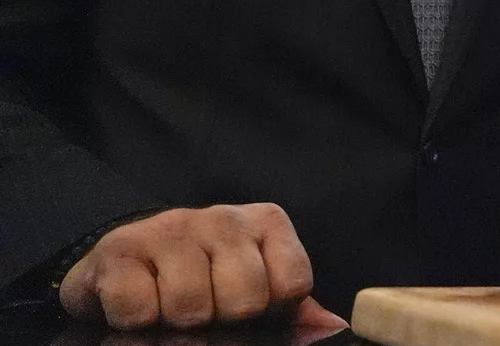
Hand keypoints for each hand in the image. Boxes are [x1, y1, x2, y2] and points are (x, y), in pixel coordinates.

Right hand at [57, 205, 323, 330]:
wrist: (123, 267)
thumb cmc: (202, 281)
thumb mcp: (255, 289)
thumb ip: (294, 309)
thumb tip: (334, 328)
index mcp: (266, 224)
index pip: (293, 284)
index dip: (272, 310)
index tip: (251, 308)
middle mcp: (224, 217)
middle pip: (246, 299)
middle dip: (224, 318)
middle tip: (207, 310)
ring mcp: (172, 227)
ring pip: (191, 305)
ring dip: (178, 322)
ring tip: (171, 307)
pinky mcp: (121, 248)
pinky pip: (138, 307)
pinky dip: (137, 321)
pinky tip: (140, 304)